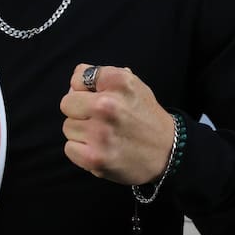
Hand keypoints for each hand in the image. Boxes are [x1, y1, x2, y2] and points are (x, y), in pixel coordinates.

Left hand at [59, 63, 174, 185]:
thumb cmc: (145, 117)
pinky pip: (69, 148)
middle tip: (99, 120)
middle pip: (67, 104)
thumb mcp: (132, 85)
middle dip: (79, 111)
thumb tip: (74, 84)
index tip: (99, 98)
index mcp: (118, 81)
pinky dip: (81, 151)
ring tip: (103, 135)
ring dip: (81, 132)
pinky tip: (100, 149)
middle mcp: (107, 105)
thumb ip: (102, 77)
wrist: (168, 152)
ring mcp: (100, 133)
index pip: (78, 77)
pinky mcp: (94, 158)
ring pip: (68, 127)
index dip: (86, 89)